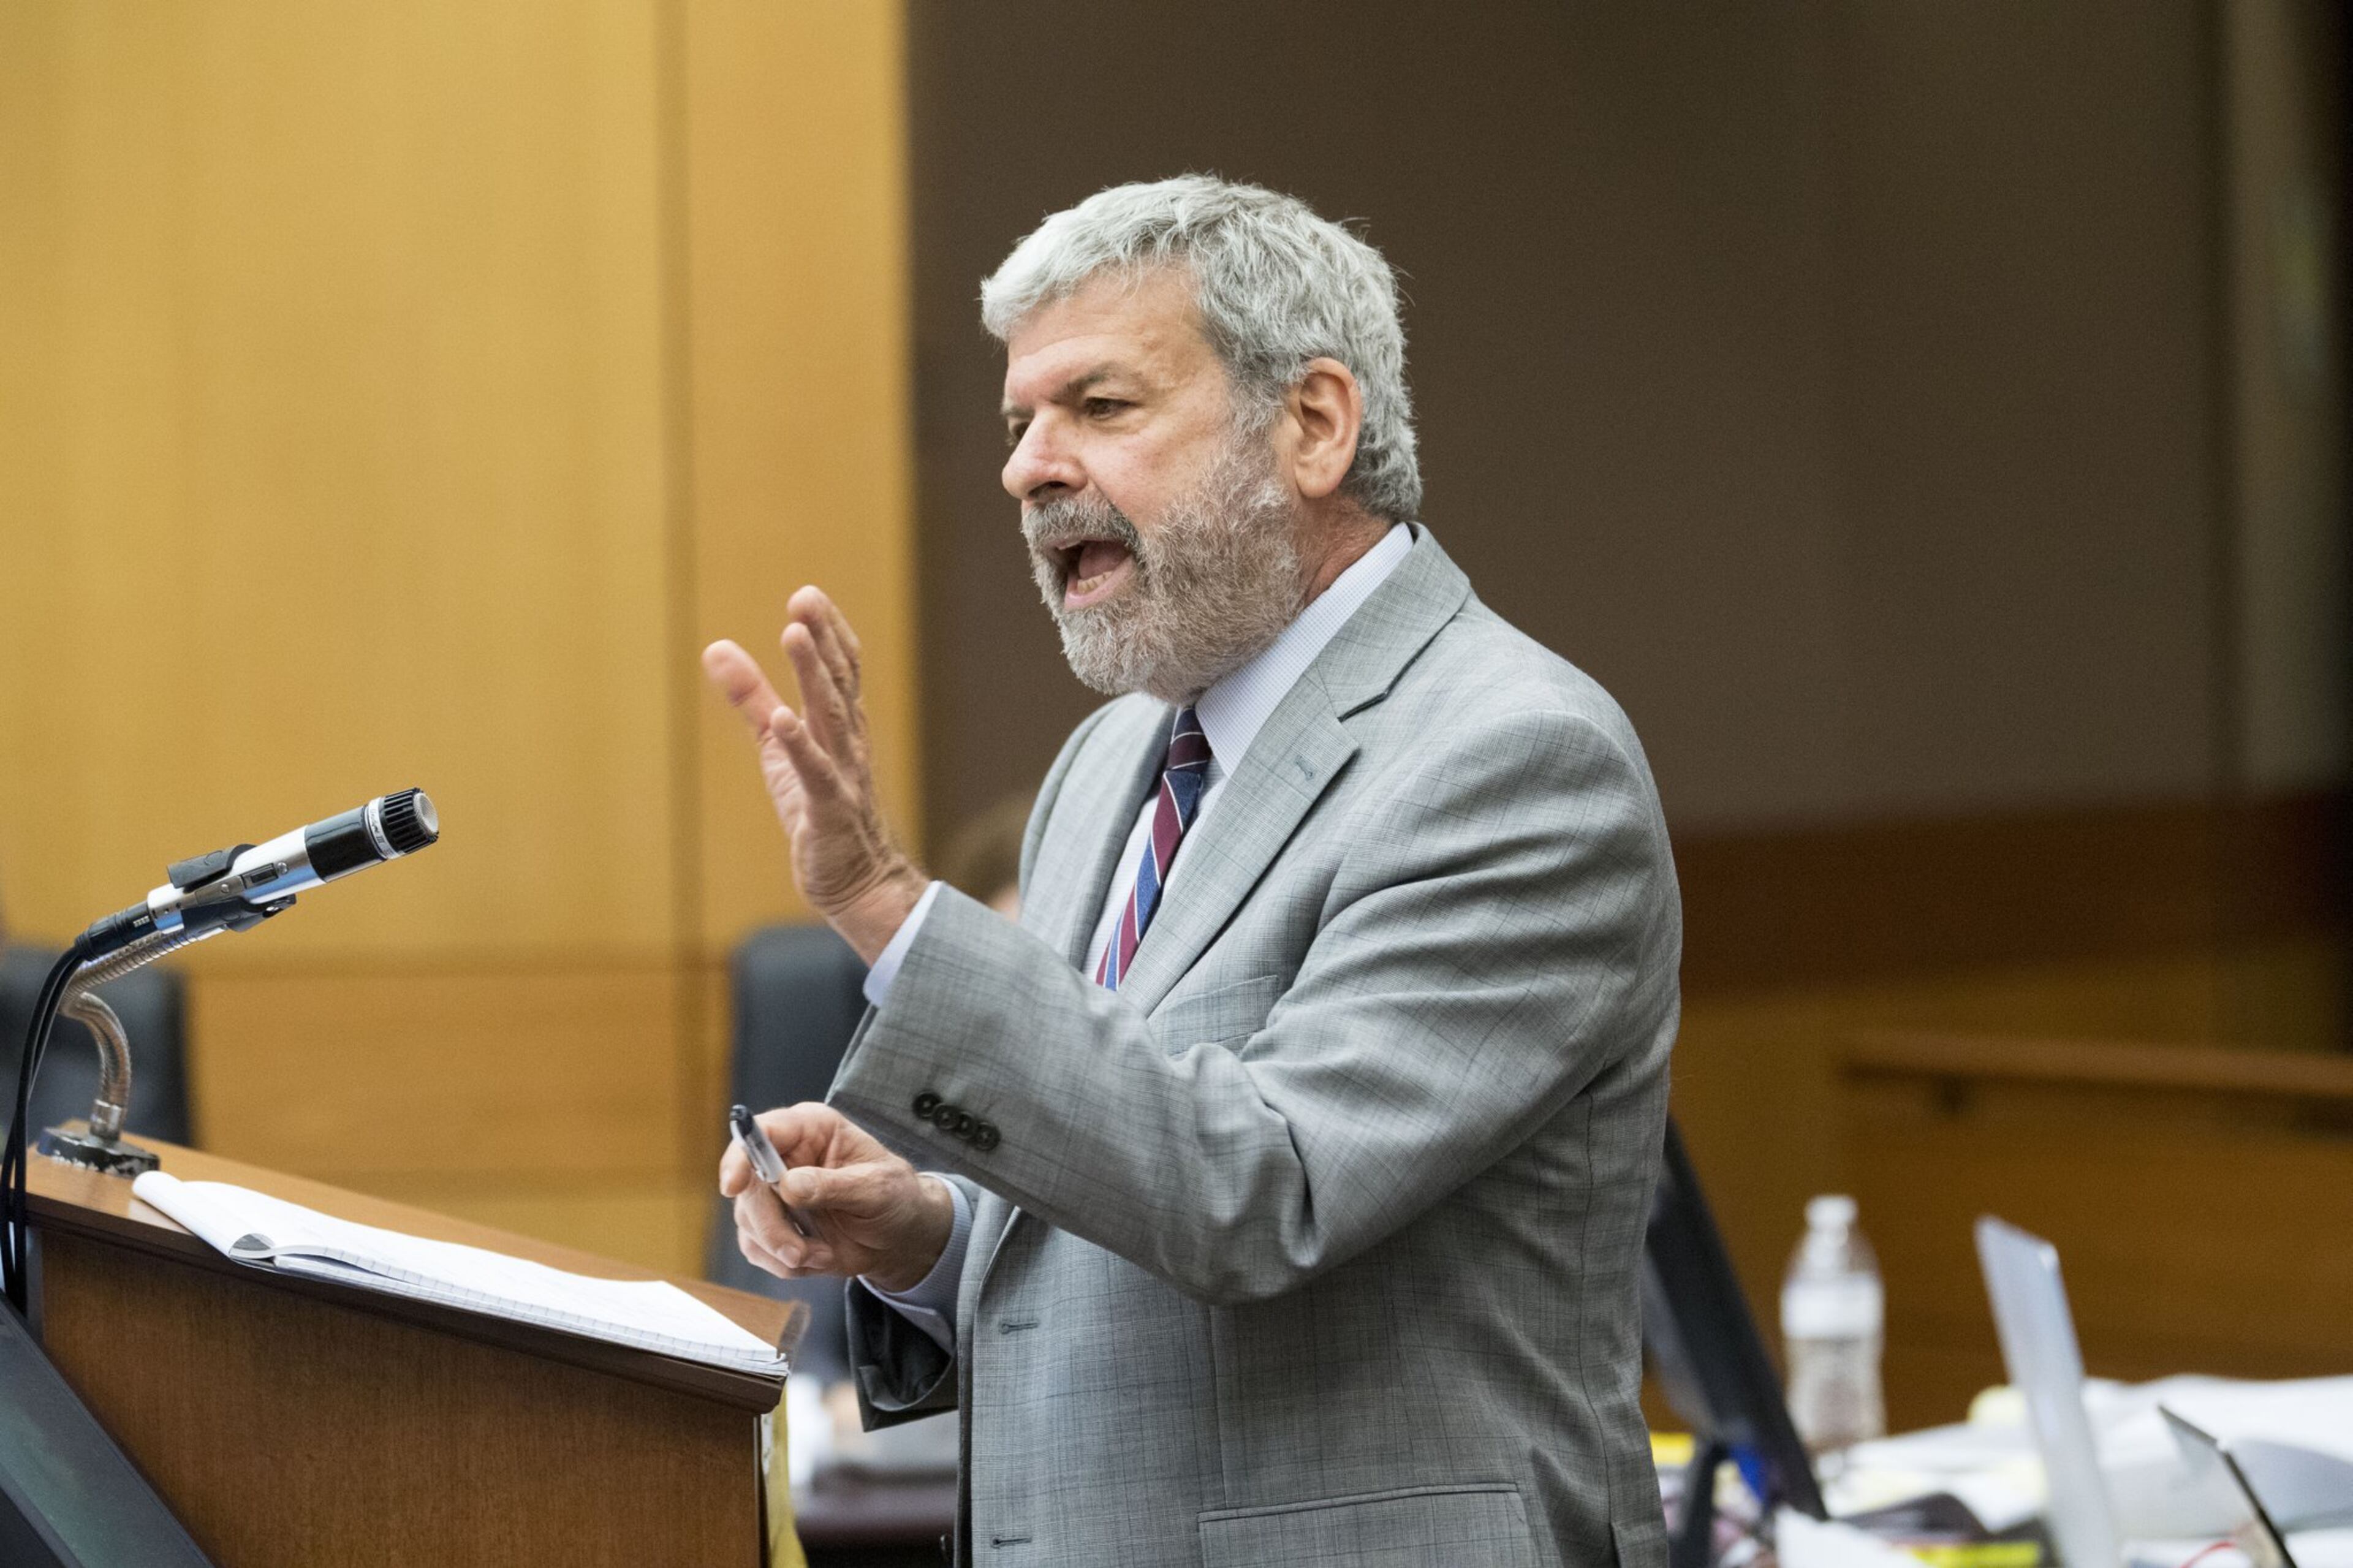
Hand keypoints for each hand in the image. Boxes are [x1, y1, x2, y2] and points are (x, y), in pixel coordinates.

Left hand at [703, 586, 924, 962]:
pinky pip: (817, 776)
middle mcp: (848, 743)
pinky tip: (784, 722)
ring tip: (795, 635)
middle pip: (838, 682)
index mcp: (840, 725)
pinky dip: (802, 748)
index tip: (807, 595)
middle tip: (805, 598)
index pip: (842, 669)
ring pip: (830, 718)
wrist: (858, 881)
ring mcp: (844, 776)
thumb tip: (716, 646)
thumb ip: (752, 697)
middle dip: (822, 639)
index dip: (828, 631)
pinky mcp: (830, 812)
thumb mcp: (778, 746)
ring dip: (814, 675)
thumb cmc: (819, 807)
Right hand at [719, 1103, 955, 1291]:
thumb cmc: (894, 1198)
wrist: (898, 1236)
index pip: (762, 1131)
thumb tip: (789, 1185)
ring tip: (823, 1253)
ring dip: (783, 1248)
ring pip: (747, 1221)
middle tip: (799, 1251)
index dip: (741, 1155)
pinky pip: (756, 1248)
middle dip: (770, 1225)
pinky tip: (817, 1256)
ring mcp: (773, 1192)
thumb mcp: (878, 1188)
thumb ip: (835, 1185)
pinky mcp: (770, 1224)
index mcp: (811, 1129)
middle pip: (746, 1185)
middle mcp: (785, 1156)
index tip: (734, 1186)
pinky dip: (785, 1263)